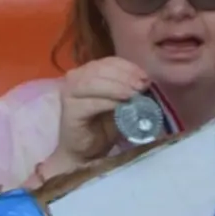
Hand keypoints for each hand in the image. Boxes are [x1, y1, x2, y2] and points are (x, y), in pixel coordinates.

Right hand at [50, 57, 155, 171]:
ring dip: (117, 87)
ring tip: (134, 95)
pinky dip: (108, 102)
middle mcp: (75, 78)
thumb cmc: (103, 128)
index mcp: (88, 72)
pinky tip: (121, 106)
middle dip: (125, 76)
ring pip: (94, 82)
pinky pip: (91, 102)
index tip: (145, 77)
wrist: (85, 153)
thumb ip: (128, 90)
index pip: (109, 62)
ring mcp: (69, 93)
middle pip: (101, 69)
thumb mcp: (120, 104)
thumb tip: (145, 81)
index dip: (128, 67)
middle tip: (141, 87)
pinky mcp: (69, 110)